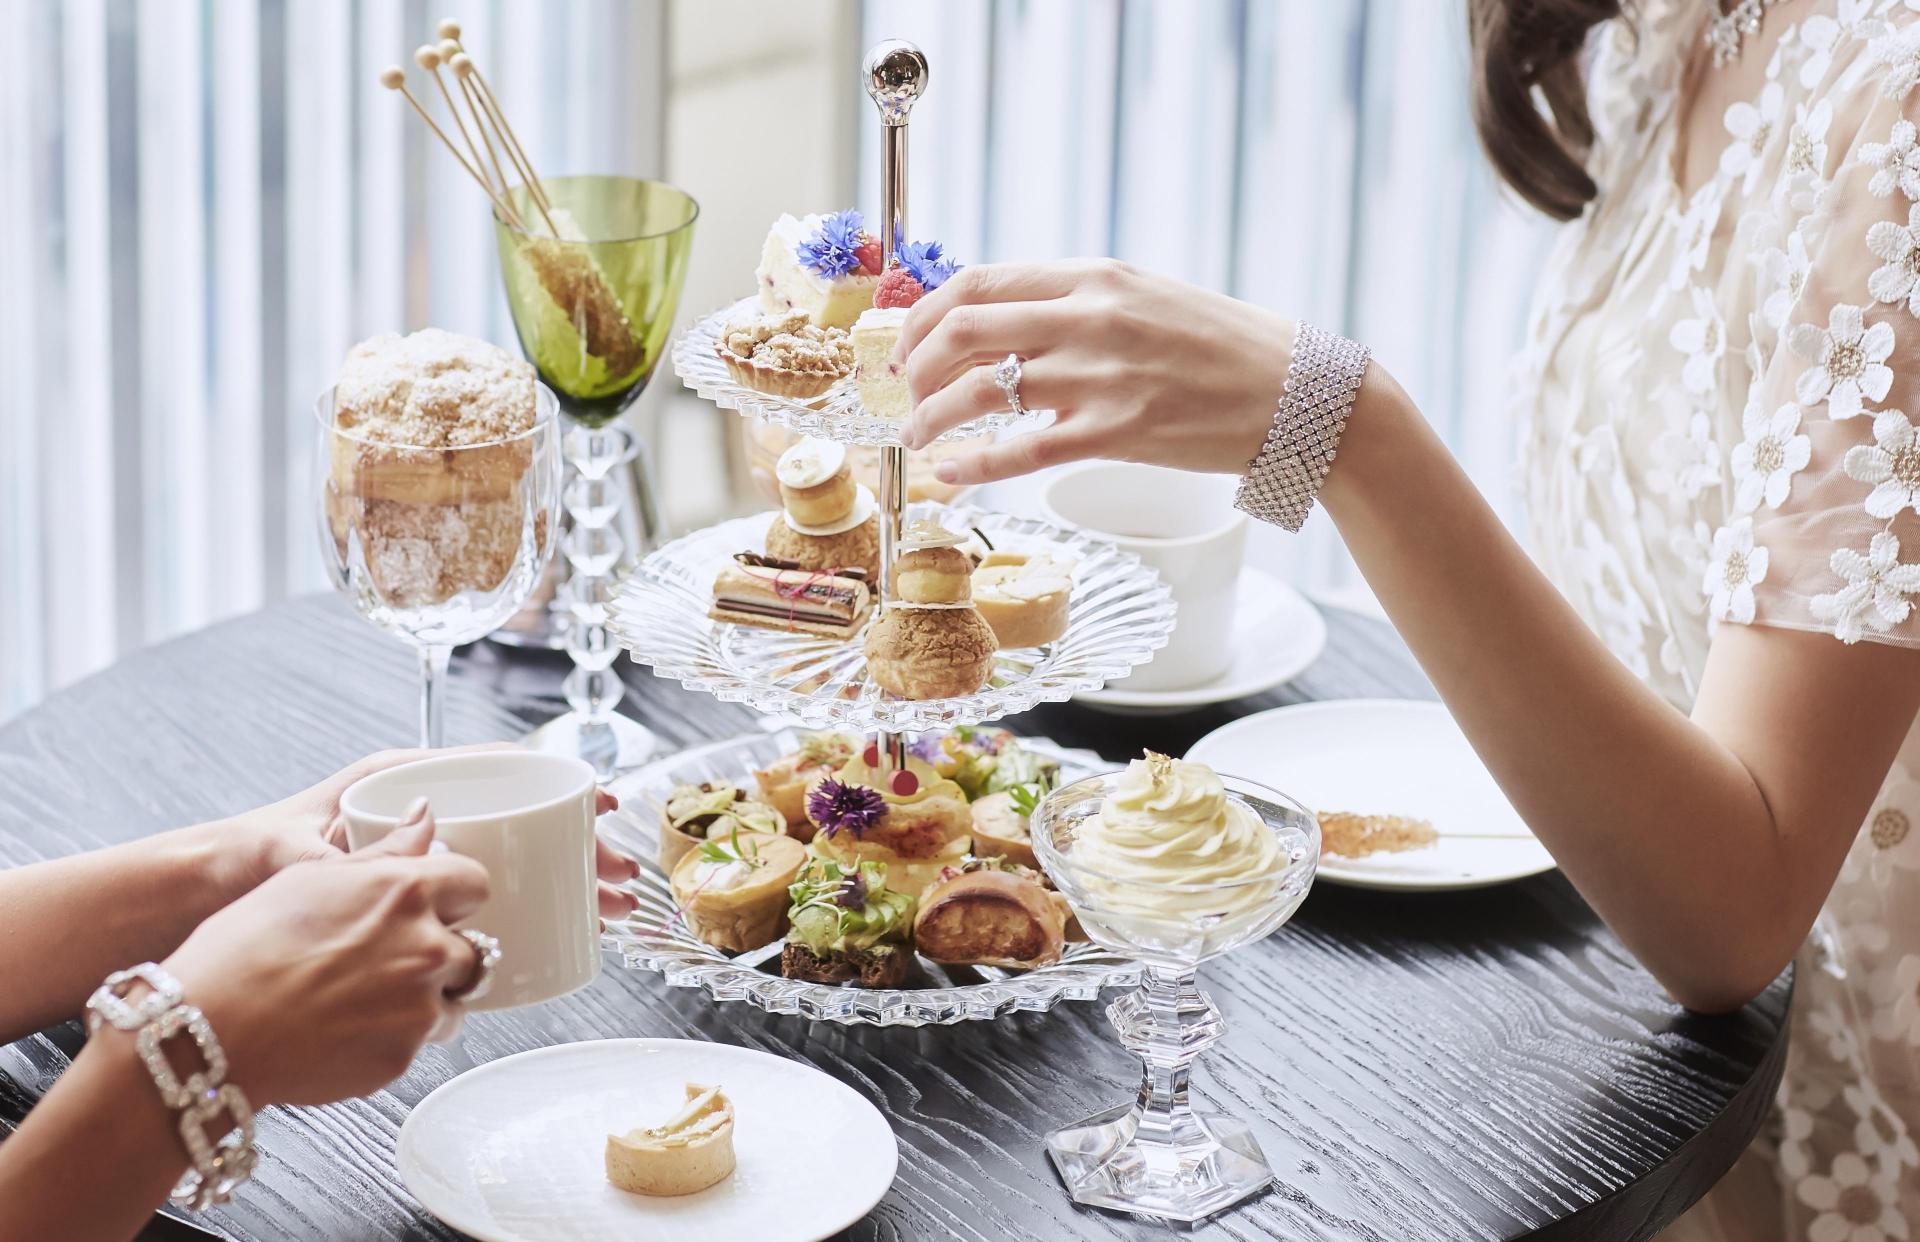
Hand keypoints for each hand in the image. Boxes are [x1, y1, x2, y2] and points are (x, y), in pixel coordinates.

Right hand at [161, 802, 489, 1106]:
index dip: (455, 895)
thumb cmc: (244, 950)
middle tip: (386, 960)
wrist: (208, 1034)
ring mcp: (419, 1009)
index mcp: (406, 893)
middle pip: (471, 948)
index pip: (476, 884)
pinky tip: (346, 1030)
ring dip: (425, 999)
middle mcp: (426, 949)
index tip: (438, 904)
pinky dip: (393, 1038)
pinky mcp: (402, 1059)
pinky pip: (418, 1043)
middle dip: (438, 952)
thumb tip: (425, 819)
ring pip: (451, 1001)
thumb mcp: (310, 878)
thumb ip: (385, 852)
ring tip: (363, 999)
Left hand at [203, 745, 639, 917]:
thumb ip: (353, 851)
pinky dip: (532, 905)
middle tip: (620, 877)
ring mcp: (424, 853)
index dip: (556, 783)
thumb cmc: (251, 859)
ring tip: (610, 908)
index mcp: (400, 782)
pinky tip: (562, 931)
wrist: (211, 894)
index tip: (602, 799)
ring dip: (568, 881)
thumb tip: (421, 839)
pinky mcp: (417, 892)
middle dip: (579, 848)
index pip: (497, 771)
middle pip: (522, 821)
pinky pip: (490, 891)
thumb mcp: (303, 852)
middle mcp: (421, 812)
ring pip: (516, 858)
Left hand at [894, 259, 1292, 484]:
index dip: (925, 313)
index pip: (979, 282)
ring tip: (916, 440)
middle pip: (963, 329)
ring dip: (931, 418)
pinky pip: (1021, 451)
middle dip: (915, 365)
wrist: (1301, 393)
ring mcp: (1102, 375)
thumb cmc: (1225, 349)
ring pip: (980, 391)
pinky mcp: (1118, 432)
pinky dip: (973, 465)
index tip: (908, 342)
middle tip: (903, 393)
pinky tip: (951, 475)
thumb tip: (1008, 325)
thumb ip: (1079, 305)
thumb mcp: (1146, 300)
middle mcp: (1090, 317)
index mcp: (1094, 276)